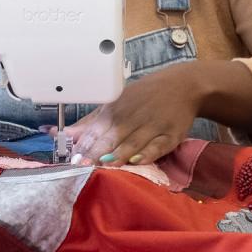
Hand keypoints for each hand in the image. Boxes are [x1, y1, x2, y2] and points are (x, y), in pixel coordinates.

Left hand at [65, 60, 251, 166]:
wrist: (184, 86)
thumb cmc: (146, 96)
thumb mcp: (118, 101)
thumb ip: (93, 120)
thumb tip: (67, 133)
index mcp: (118, 107)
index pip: (98, 127)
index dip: (85, 143)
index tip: (73, 158)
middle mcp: (134, 115)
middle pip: (113, 135)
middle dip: (98, 150)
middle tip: (84, 165)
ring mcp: (154, 125)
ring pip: (134, 141)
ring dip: (119, 154)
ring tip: (105, 165)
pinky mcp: (172, 135)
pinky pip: (159, 146)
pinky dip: (148, 153)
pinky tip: (136, 161)